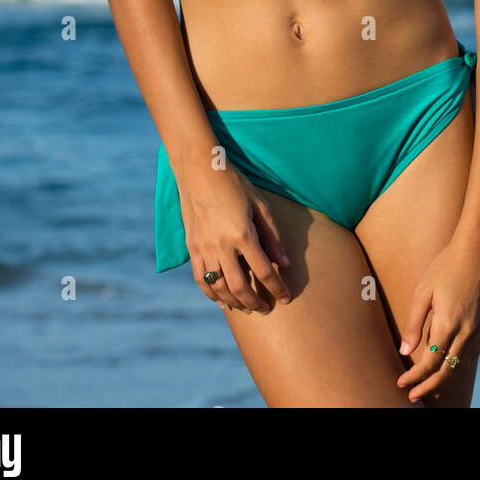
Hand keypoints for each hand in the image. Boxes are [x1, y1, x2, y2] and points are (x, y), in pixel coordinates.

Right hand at [179, 163, 292, 312]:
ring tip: (247, 308)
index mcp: (242, 234)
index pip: (263, 271)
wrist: (200, 170)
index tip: (287, 298)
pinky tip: (222, 300)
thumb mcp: (260, 205)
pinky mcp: (191, 248)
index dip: (277, 288)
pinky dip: (211, 294)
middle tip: (266, 309)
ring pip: (218, 287)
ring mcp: (203, 248)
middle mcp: (221, 245)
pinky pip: (200, 278)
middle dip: (255, 302)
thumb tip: (284, 264)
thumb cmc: (235, 184)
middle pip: (239, 286)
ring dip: (234, 302)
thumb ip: (272, 236)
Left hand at [395, 232, 479, 401]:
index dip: (414, 377)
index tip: (401, 384)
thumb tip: (404, 351)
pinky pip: (473, 351)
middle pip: (447, 370)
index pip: (430, 363)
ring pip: (461, 363)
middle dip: (429, 386)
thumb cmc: (446, 266)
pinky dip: (461, 362)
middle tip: (413, 396)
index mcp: (448, 324)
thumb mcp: (423, 292)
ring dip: (445, 377)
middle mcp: (467, 331)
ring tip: (430, 384)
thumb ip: (414, 324)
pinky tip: (452, 362)